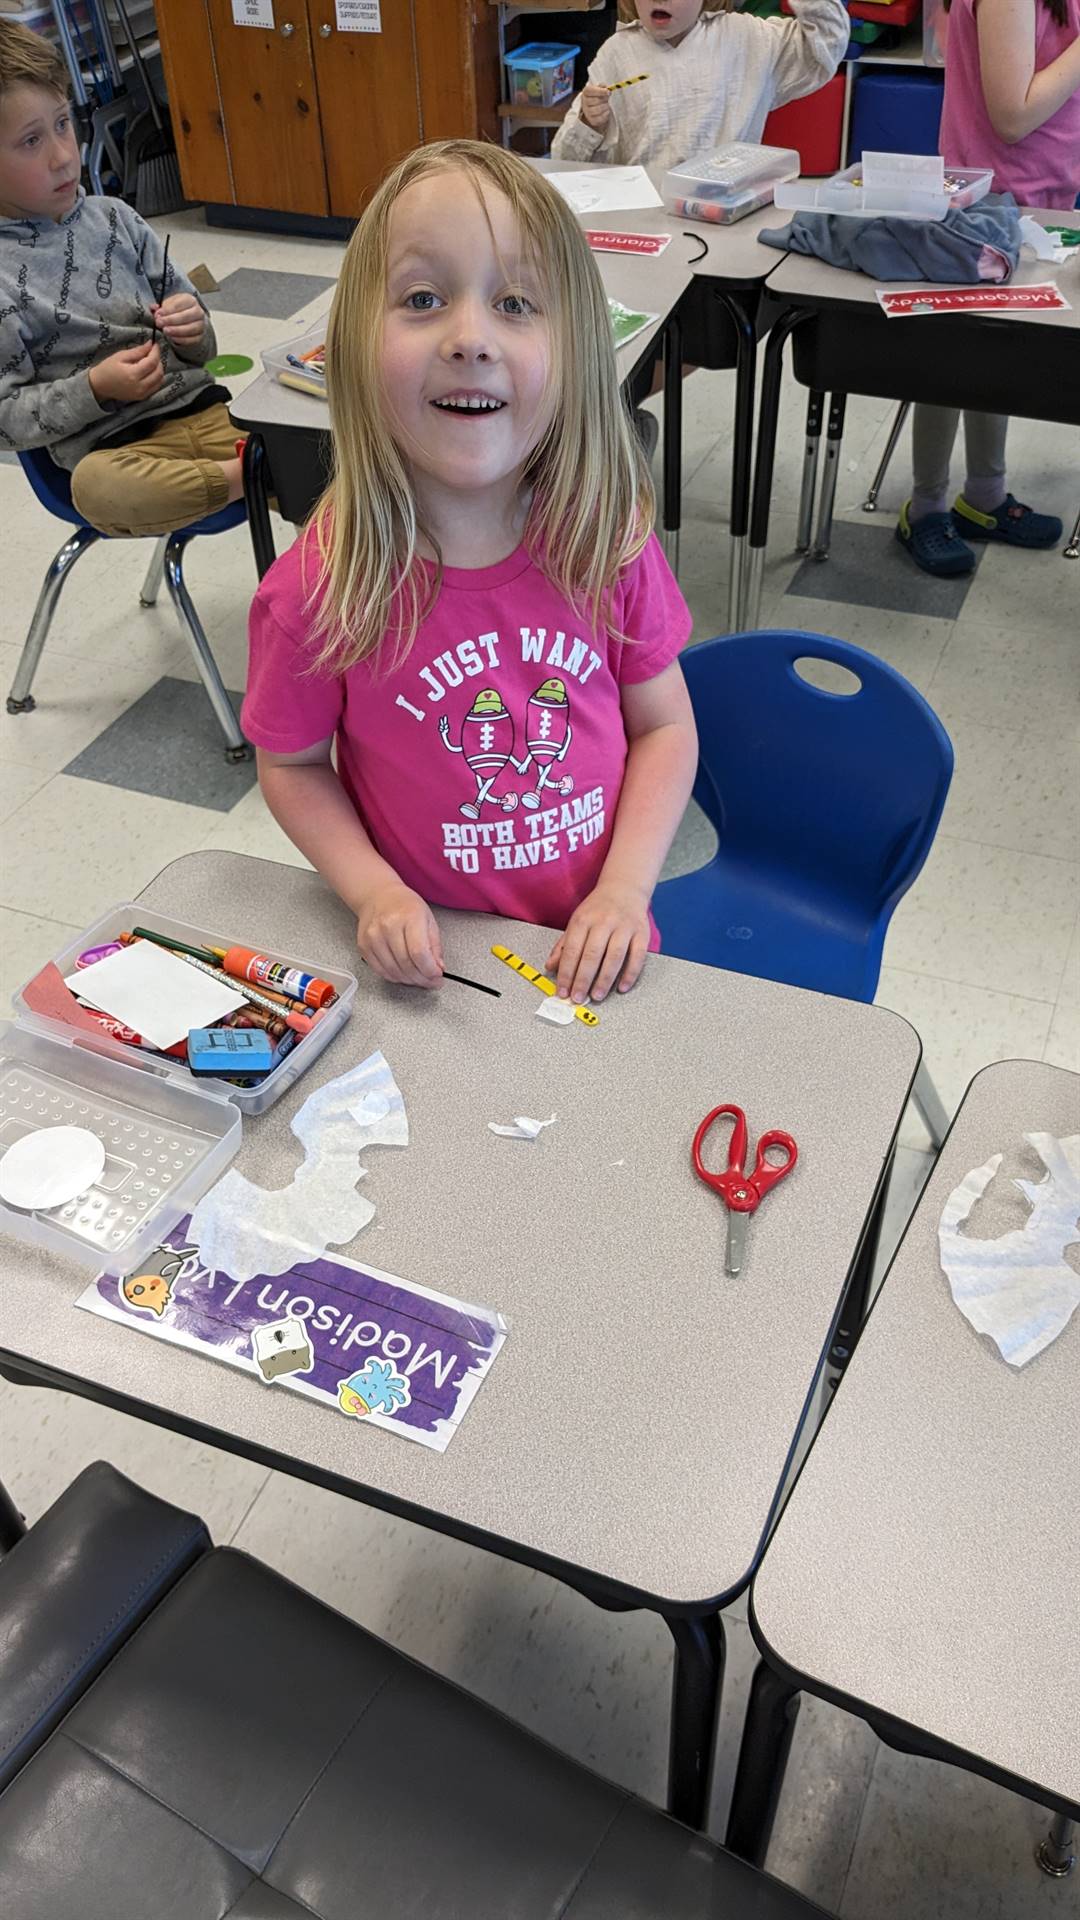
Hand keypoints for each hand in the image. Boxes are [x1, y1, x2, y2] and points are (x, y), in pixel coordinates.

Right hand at [88, 339, 164, 404]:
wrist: (99, 386)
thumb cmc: (107, 369)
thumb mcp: (120, 356)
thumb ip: (137, 351)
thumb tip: (150, 344)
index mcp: (133, 374)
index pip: (152, 362)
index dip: (156, 352)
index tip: (155, 344)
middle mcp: (140, 386)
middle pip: (159, 372)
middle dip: (158, 360)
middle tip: (152, 352)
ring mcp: (142, 394)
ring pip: (160, 380)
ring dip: (159, 369)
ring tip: (151, 361)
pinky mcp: (142, 397)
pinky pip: (156, 387)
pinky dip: (156, 378)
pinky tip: (150, 371)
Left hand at [152, 291, 205, 346]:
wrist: (189, 321)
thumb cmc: (177, 311)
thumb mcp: (168, 305)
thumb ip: (160, 307)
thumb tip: (153, 308)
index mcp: (190, 300)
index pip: (179, 304)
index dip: (168, 310)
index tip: (158, 314)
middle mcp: (198, 311)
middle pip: (186, 316)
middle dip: (171, 320)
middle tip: (159, 323)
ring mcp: (201, 324)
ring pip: (190, 328)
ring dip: (176, 330)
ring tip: (165, 331)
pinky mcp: (200, 336)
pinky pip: (192, 339)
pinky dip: (182, 339)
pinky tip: (172, 338)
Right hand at [357, 883, 443, 989]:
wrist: (378, 896)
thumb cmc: (405, 906)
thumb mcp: (428, 919)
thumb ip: (435, 946)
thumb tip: (438, 969)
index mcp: (409, 917)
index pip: (419, 952)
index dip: (430, 970)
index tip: (437, 976)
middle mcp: (388, 926)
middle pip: (406, 964)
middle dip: (422, 979)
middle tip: (430, 982)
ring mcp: (373, 937)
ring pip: (393, 971)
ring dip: (409, 980)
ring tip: (418, 978)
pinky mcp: (364, 946)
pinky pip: (381, 971)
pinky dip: (395, 977)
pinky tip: (404, 974)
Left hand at [547, 882, 650, 1003]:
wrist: (624, 887)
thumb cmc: (598, 908)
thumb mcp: (577, 921)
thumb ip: (563, 945)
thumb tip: (550, 966)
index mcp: (583, 920)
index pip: (572, 950)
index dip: (566, 973)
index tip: (562, 991)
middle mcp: (604, 922)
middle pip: (592, 955)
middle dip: (583, 979)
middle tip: (577, 998)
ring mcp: (624, 927)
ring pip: (614, 956)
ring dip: (605, 979)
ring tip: (596, 996)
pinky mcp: (642, 933)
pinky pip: (637, 956)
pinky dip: (630, 973)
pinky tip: (622, 987)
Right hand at [580, 82, 612, 133]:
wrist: (595, 108)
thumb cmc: (598, 96)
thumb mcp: (599, 89)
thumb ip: (602, 86)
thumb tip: (606, 87)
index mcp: (586, 92)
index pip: (590, 91)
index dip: (600, 91)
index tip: (608, 91)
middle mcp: (584, 103)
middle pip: (595, 100)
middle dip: (604, 99)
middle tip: (608, 98)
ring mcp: (587, 112)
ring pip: (598, 110)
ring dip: (605, 106)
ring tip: (607, 104)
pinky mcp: (592, 120)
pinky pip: (600, 118)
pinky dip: (606, 114)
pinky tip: (606, 111)